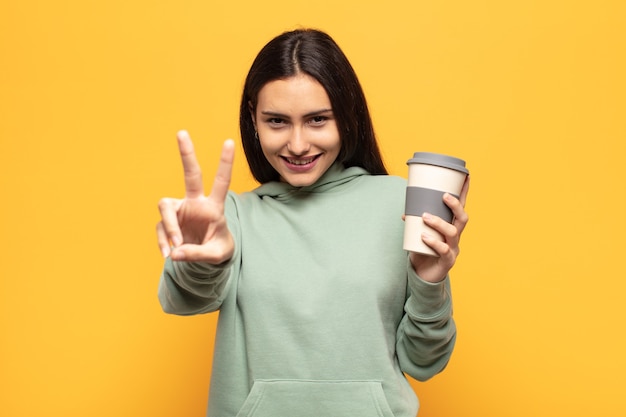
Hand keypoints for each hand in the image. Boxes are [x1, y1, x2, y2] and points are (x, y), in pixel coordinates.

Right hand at [156, 130, 234, 262]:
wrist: (207, 258)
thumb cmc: (218, 249)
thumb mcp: (216, 255)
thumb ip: (197, 254)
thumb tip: (176, 252)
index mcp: (214, 207)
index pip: (221, 182)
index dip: (225, 163)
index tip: (229, 141)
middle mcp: (196, 202)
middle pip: (191, 175)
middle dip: (187, 154)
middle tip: (182, 132)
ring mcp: (180, 210)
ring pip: (165, 207)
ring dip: (169, 227)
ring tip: (176, 246)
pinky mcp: (168, 221)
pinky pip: (161, 228)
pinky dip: (164, 242)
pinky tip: (169, 254)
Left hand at [408, 177, 469, 282]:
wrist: (425, 276)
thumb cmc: (424, 251)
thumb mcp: (420, 234)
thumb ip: (415, 223)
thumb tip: (405, 213)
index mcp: (452, 227)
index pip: (461, 208)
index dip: (464, 193)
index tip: (467, 176)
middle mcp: (456, 237)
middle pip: (463, 219)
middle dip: (456, 206)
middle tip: (444, 196)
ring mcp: (453, 249)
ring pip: (453, 233)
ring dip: (439, 222)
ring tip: (425, 217)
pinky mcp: (447, 261)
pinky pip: (443, 250)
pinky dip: (433, 242)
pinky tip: (424, 236)